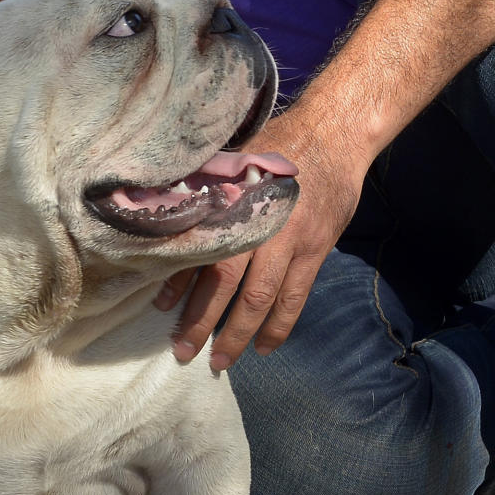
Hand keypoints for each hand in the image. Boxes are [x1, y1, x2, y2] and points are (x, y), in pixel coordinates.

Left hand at [155, 135, 364, 370]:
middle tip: (181, 350)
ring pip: (259, 298)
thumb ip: (212, 186)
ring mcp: (290, 240)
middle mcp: (259, 223)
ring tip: (219, 361)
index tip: (160, 307)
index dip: (178, 281)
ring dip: (237, 333)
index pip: (200, 248)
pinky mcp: (315, 250)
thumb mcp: (239, 156)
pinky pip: (295, 298)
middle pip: (224, 280)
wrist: (333, 134)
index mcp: (234, 199)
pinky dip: (280, 326)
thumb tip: (172, 209)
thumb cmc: (278, 141)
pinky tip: (264, 347)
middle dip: (201, 319)